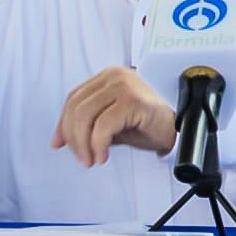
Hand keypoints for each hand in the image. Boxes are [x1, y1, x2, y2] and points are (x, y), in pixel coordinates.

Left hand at [51, 67, 176, 167]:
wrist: (176, 130)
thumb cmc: (145, 125)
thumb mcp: (109, 124)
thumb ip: (86, 125)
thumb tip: (59, 139)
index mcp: (107, 78)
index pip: (74, 98)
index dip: (63, 124)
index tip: (60, 143)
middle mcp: (114, 77)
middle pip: (77, 107)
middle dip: (73, 138)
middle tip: (82, 157)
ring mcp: (124, 86)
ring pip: (86, 115)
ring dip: (84, 143)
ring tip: (91, 158)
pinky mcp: (133, 100)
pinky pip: (104, 125)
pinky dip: (98, 144)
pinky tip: (102, 155)